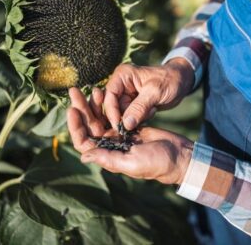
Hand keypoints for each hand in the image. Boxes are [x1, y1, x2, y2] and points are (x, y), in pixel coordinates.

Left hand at [67, 88, 192, 184]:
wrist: (178, 155)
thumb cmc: (157, 163)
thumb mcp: (132, 162)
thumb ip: (108, 158)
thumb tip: (83, 156)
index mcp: (108, 155)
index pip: (84, 141)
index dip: (75, 126)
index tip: (73, 110)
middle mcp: (110, 146)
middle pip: (90, 126)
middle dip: (81, 109)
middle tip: (75, 91)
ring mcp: (119, 135)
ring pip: (101, 118)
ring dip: (94, 104)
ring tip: (92, 89)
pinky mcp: (129, 126)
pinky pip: (114, 114)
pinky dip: (108, 104)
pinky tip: (105, 92)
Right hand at [104, 57, 193, 129]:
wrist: (182, 82)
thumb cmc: (169, 80)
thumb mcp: (155, 92)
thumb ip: (139, 107)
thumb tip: (125, 124)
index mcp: (122, 76)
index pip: (109, 96)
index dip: (112, 112)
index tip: (120, 126)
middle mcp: (121, 85)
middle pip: (113, 107)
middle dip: (127, 116)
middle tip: (144, 115)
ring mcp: (127, 95)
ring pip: (122, 115)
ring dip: (136, 118)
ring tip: (151, 109)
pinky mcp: (133, 105)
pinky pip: (131, 117)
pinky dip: (141, 118)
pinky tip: (152, 110)